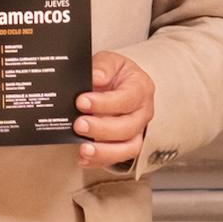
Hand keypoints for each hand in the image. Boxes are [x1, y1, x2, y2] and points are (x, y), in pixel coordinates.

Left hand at [74, 52, 154, 168]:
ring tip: (84, 149)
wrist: (119, 85)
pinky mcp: (128, 144)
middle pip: (128, 127)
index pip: (127, 98)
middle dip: (101, 128)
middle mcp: (143, 112)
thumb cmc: (115, 74)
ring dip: (105, 151)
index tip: (81, 102)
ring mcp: (138, 130)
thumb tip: (96, 77)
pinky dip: (100, 161)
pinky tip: (83, 158)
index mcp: (141, 88)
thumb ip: (103, 66)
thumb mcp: (110, 61)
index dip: (104, 103)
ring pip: (128, 147)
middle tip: (79, 124)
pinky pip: (118, 157)